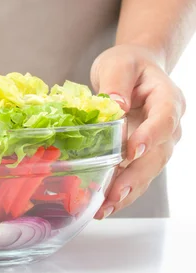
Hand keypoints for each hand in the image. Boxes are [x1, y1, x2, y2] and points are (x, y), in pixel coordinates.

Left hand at [90, 44, 185, 218]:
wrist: (135, 69)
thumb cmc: (128, 64)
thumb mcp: (118, 64)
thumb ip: (116, 82)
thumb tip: (114, 106)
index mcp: (168, 99)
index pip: (163, 119)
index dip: (149, 137)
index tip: (130, 152)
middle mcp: (168, 125)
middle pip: (158, 154)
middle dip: (135, 177)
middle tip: (114, 194)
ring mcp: (158, 142)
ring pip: (148, 171)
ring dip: (128, 192)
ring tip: (105, 208)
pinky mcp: (144, 154)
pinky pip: (136, 175)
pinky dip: (122, 192)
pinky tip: (104, 205)